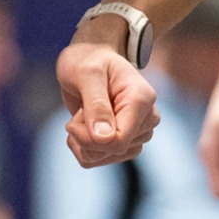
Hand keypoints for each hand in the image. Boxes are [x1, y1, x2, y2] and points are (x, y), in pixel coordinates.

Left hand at [55, 40, 157, 167]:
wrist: (90, 59)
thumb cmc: (88, 60)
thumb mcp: (87, 74)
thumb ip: (96, 105)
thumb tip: (104, 138)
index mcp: (142, 99)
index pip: (120, 139)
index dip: (90, 139)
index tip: (71, 123)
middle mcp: (147, 119)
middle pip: (113, 150)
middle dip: (85, 136)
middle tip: (80, 111)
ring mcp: (138, 132)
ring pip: (106, 157)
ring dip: (83, 141)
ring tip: (83, 115)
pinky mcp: (126, 141)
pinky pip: (100, 159)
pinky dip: (83, 148)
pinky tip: (81, 128)